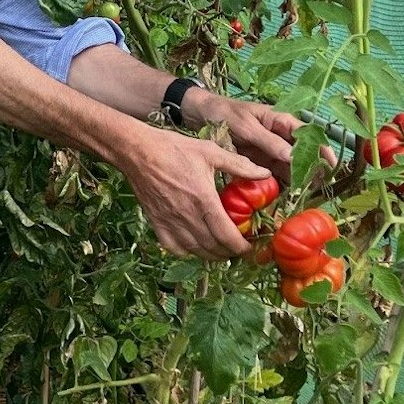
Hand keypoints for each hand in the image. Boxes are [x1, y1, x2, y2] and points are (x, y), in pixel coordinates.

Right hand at [117, 125, 270, 259]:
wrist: (137, 152)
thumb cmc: (174, 149)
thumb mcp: (210, 152)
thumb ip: (239, 166)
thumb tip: (265, 173)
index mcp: (204, 200)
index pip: (227, 236)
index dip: (241, 248)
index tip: (250, 247)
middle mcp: (187, 217)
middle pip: (214, 249)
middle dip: (230, 253)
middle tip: (240, 248)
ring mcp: (170, 223)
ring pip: (196, 252)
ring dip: (212, 255)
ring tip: (222, 249)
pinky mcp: (157, 224)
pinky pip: (175, 248)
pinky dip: (188, 252)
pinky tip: (196, 245)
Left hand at [183, 89, 318, 185]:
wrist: (199, 115)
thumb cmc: (224, 113)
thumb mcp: (246, 125)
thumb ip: (268, 141)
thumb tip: (293, 156)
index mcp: (280, 121)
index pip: (308, 134)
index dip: (322, 149)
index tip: (332, 164)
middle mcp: (279, 137)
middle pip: (302, 154)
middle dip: (312, 170)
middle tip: (320, 187)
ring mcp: (269, 151)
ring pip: (290, 167)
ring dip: (298, 180)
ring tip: (306, 196)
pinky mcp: (258, 162)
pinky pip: (273, 174)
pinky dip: (280, 184)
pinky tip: (286, 196)